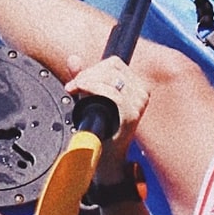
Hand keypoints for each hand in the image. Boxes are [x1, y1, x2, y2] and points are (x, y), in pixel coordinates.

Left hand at [65, 55, 147, 176]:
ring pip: (110, 78)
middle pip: (111, 68)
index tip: (78, 79)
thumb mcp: (90, 98)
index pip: (114, 64)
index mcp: (136, 87)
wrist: (104, 156)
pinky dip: (92, 88)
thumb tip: (73, 59)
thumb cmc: (100, 128)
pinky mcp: (131, 115)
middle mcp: (141, 94)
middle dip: (87, 74)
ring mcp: (138, 104)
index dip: (93, 68)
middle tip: (74, 86)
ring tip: (76, 90)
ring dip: (87, 80)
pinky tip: (80, 90)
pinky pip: (111, 93)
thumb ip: (82, 77)